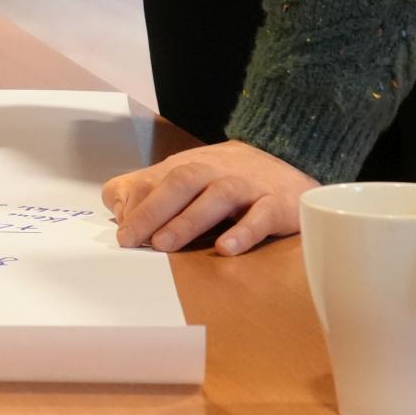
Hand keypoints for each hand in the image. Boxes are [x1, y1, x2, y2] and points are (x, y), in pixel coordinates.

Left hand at [102, 139, 317, 255]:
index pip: (156, 178)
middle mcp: (217, 172)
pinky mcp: (278, 205)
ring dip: (189, 220)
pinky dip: (244, 231)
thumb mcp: (187, 177)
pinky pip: (261, 215)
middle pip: (181, 181)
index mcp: (191, 166)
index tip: (121, 234)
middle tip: (132, 240)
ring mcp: (248, 186)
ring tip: (165, 244)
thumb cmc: (229, 180)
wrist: (294, 166)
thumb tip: (121, 214)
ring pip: (217, 196)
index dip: (136, 203)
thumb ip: (150, 191)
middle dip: (153, 209)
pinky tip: (226, 249)